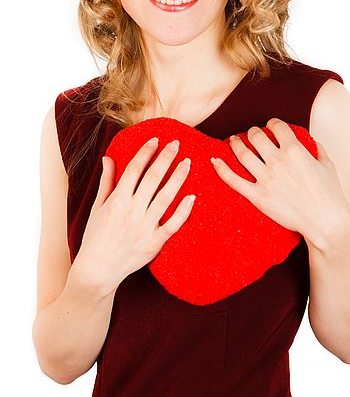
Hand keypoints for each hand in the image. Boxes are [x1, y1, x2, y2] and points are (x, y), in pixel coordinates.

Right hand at [73, 137, 195, 293]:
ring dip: (178, 178)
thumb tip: (108, 157)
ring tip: (187, 163)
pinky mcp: (154, 243)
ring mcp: (144, 227)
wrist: (97, 270)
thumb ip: (106, 182)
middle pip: (153, 179)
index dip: (146, 152)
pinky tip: (192, 197)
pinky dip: (183, 211)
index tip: (156, 139)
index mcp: (117, 200)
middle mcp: (132, 211)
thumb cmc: (95, 237)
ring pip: (166, 198)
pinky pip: (173, 224)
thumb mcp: (97, 207)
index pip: (134, 169)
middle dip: (165, 158)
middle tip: (177, 143)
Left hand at [211, 118, 349, 248]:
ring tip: (233, 140)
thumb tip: (311, 141)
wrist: (326, 223)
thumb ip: (317, 149)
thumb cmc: (330, 195)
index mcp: (295, 151)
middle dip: (253, 131)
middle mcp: (278, 162)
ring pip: (242, 154)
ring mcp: (266, 179)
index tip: (271, 126)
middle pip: (256, 136)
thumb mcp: (328, 165)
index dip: (273, 123)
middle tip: (252, 133)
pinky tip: (214, 160)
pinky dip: (221, 168)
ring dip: (235, 143)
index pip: (277, 126)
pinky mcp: (258, 197)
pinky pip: (233, 180)